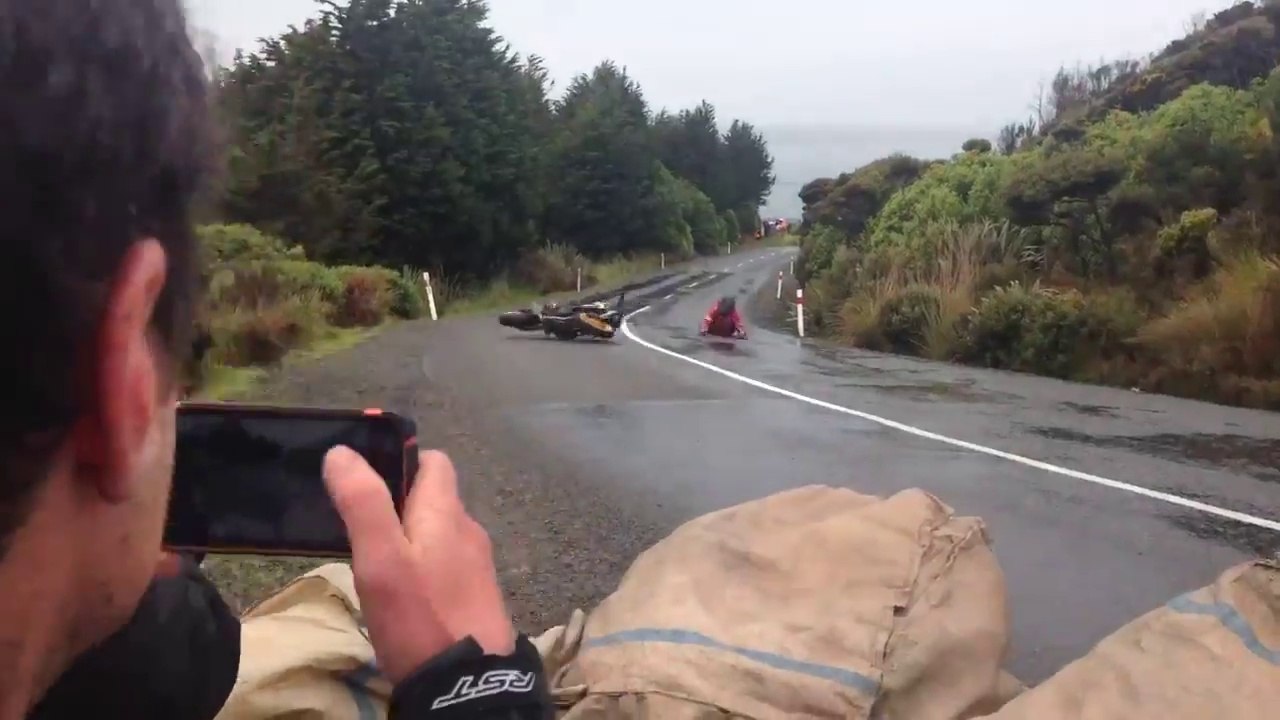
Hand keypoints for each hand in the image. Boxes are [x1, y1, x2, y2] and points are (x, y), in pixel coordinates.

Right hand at [323, 446, 514, 683]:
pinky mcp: (475, 597)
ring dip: (408, 537)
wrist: (467, 685)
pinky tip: (400, 591)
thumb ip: (364, 503)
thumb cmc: (421, 615)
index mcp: (448, 511)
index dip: (401, 460)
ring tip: (372, 559)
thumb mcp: (381, 558)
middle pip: (434, 498)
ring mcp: (476, 566)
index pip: (434, 461)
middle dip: (397, 502)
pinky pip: (445, 565)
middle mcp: (469, 530)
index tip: (364, 477)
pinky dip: (421, 566)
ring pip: (438, 534)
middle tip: (357, 525)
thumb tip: (343, 452)